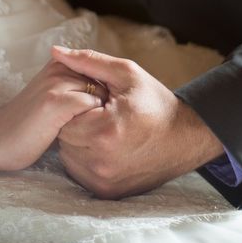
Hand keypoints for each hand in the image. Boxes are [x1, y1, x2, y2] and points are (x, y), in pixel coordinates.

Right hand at [0, 59, 106, 170]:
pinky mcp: (56, 102)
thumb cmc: (30, 125)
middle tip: (91, 127)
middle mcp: (60, 67)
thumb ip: (78, 90)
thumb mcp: (55, 99)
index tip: (96, 117)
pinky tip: (76, 136)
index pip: (104, 75)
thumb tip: (114, 97)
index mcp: (61, 64)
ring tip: (82, 132)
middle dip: (107, 107)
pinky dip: (92, 125)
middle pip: (106, 85)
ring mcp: (57, 83)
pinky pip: (92, 108)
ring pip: (101, 96)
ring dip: (100, 117)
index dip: (107, 100)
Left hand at [52, 46, 223, 199]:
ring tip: (102, 130)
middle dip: (76, 122)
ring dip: (78, 142)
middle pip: (64, 137)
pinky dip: (85, 159)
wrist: (185, 137)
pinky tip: (104, 147)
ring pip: (68, 155)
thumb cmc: (155, 102)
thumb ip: (88, 62)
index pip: (64, 114)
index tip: (95, 101)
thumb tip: (56, 51)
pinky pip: (78, 172)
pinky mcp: (106, 191)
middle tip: (99, 115)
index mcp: (105, 130)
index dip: (76, 104)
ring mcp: (103, 180)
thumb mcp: (126, 74)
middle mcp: (101, 160)